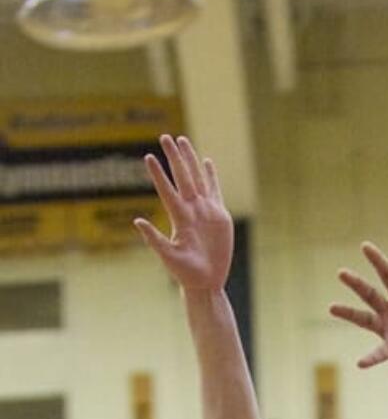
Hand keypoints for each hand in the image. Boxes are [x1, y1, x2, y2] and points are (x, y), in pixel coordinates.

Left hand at [134, 135, 232, 292]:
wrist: (206, 282)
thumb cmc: (186, 273)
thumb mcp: (168, 257)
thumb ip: (154, 239)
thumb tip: (137, 221)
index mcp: (179, 218)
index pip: (167, 190)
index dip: (158, 175)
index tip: (148, 157)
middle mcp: (191, 210)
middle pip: (182, 177)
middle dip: (174, 157)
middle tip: (165, 137)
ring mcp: (205, 211)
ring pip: (197, 179)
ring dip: (189, 160)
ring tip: (182, 141)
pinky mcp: (219, 216)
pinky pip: (215, 191)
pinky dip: (211, 176)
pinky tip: (206, 162)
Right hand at [331, 245, 387, 384]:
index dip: (378, 261)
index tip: (364, 246)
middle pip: (370, 294)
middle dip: (357, 284)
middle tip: (341, 272)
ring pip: (365, 320)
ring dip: (349, 314)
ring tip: (332, 307)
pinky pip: (379, 353)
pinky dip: (371, 358)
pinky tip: (360, 363)